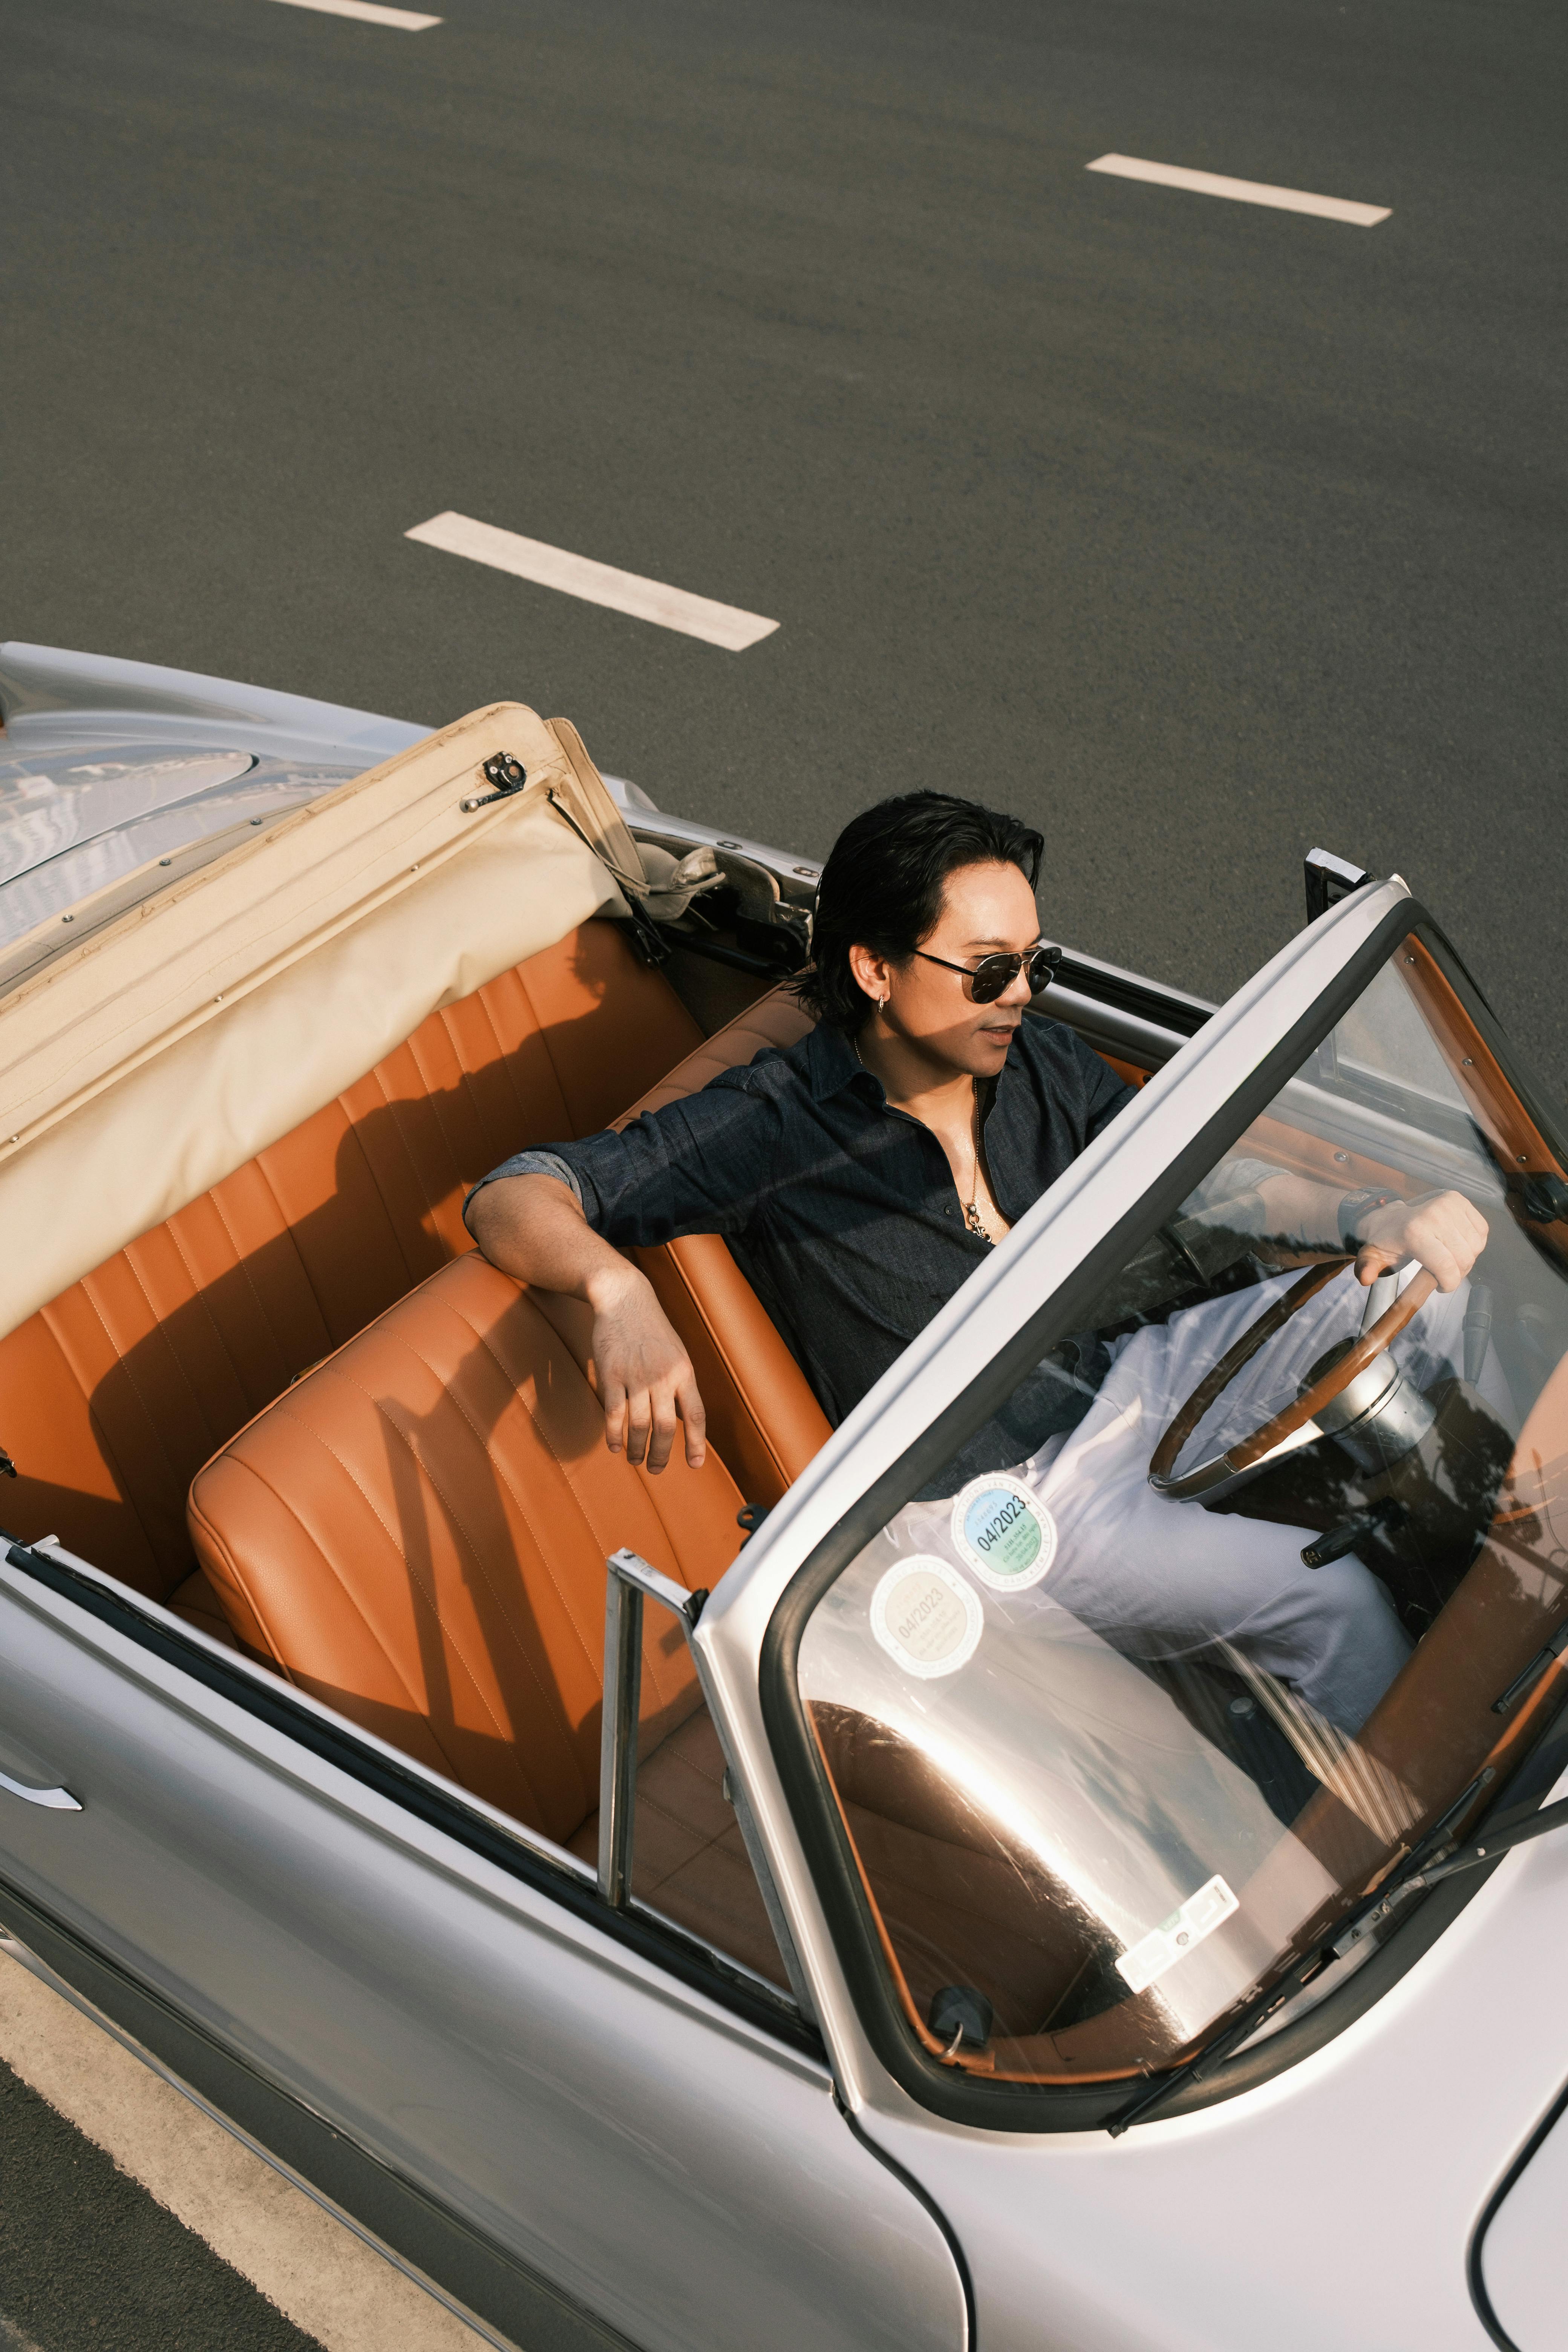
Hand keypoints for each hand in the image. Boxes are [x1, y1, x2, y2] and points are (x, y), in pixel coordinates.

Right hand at [586, 1263, 706, 1473]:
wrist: (625, 1299)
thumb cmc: (653, 1330)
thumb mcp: (677, 1353)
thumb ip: (680, 1383)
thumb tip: (682, 1418)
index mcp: (684, 1372)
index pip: (696, 1415)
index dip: (696, 1443)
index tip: (694, 1464)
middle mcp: (662, 1377)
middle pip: (665, 1428)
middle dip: (661, 1455)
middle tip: (656, 1469)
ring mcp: (635, 1377)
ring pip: (639, 1426)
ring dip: (637, 1449)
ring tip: (636, 1461)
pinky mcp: (611, 1375)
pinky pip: (613, 1414)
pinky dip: (613, 1435)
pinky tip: (614, 1446)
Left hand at [1355, 1190, 1487, 1293]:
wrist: (1393, 1216)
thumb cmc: (1388, 1241)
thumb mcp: (1373, 1256)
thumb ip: (1367, 1268)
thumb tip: (1365, 1278)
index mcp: (1414, 1231)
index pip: (1446, 1266)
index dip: (1449, 1283)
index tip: (1441, 1286)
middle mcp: (1434, 1214)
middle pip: (1464, 1258)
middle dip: (1457, 1273)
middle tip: (1444, 1274)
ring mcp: (1448, 1204)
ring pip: (1475, 1246)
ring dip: (1467, 1259)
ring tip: (1450, 1259)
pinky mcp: (1459, 1199)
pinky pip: (1481, 1231)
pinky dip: (1474, 1243)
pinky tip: (1457, 1244)